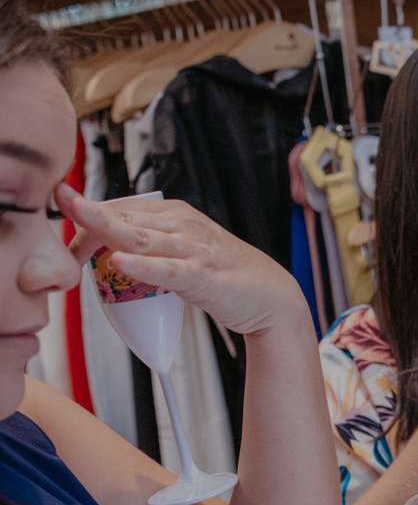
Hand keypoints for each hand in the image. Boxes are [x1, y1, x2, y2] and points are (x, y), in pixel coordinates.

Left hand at [56, 184, 307, 336]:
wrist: (270, 296)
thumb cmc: (225, 275)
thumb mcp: (183, 251)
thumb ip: (150, 246)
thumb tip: (106, 249)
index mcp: (177, 215)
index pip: (124, 208)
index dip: (90, 217)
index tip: (66, 232)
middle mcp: (185, 225)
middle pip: (127, 218)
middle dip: (89, 218)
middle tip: (60, 215)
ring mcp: (195, 250)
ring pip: (143, 238)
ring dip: (107, 227)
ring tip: (79, 219)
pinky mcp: (205, 276)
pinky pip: (169, 271)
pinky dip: (144, 267)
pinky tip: (123, 262)